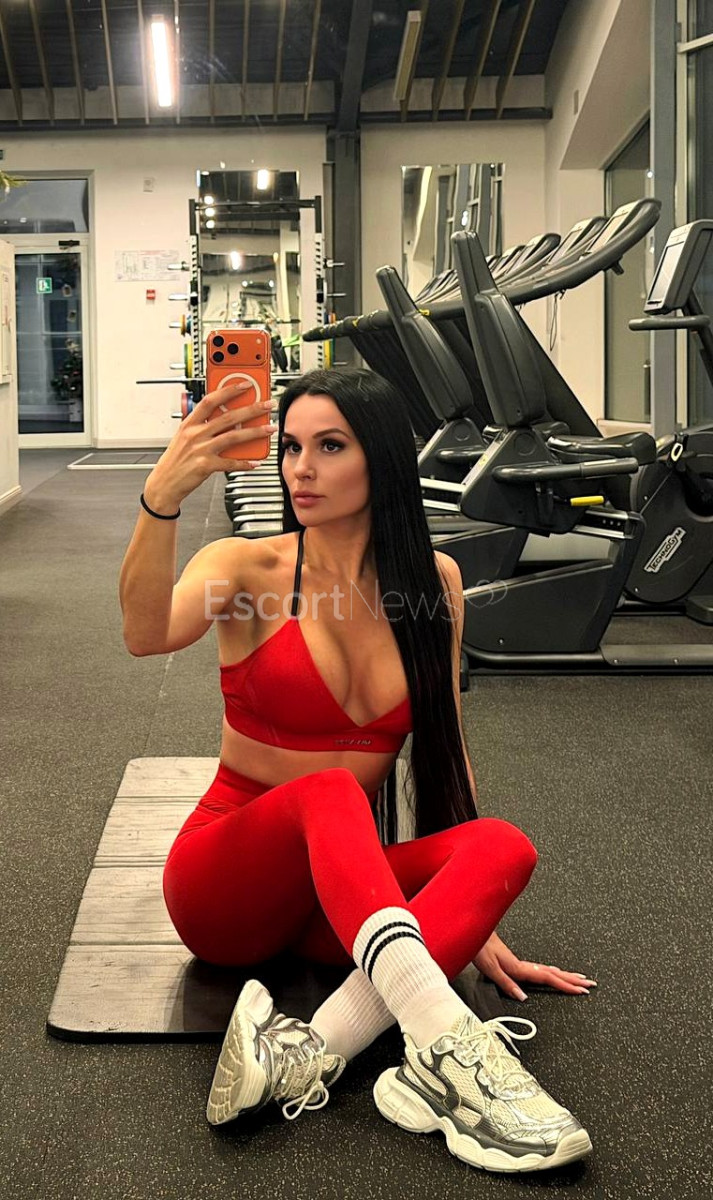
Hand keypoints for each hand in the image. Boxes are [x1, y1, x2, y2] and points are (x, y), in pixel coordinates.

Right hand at [144, 382, 275, 510]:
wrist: (164, 483)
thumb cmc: (175, 460)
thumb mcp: (184, 437)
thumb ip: (202, 426)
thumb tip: (226, 420)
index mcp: (189, 423)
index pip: (211, 400)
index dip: (229, 390)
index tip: (245, 385)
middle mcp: (195, 434)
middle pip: (228, 417)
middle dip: (251, 409)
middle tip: (267, 405)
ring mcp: (201, 449)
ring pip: (233, 437)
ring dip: (255, 432)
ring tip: (269, 428)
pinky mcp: (205, 466)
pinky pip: (231, 463)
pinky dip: (245, 462)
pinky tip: (255, 461)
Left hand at [472, 931, 597, 1001]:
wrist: (472, 931)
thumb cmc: (478, 947)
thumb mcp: (489, 968)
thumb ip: (506, 983)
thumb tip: (523, 997)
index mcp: (519, 968)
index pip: (548, 978)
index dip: (565, 985)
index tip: (582, 990)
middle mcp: (522, 965)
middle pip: (553, 973)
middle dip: (573, 980)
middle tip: (590, 985)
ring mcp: (520, 962)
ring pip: (548, 970)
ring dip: (565, 975)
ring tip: (579, 979)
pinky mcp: (514, 961)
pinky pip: (540, 968)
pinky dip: (552, 972)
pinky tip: (553, 973)